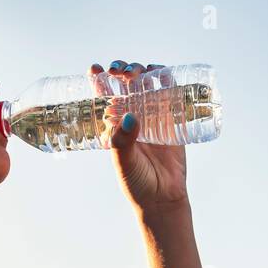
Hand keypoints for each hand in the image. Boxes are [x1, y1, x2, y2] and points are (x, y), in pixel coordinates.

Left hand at [89, 59, 189, 216]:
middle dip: (122, 72)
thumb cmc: (137, 183)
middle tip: (121, 71)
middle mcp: (132, 118)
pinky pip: (171, 95)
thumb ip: (123, 141)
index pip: (104, 98)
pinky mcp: (173, 120)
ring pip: (147, 86)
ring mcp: (153, 117)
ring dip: (142, 72)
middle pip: (126, 86)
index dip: (98, 80)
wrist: (163, 198)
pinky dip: (168, 80)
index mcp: (115, 126)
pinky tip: (164, 73)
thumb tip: (128, 116)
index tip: (94, 68)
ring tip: (140, 71)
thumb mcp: (124, 162)